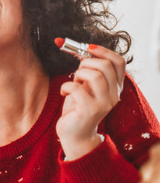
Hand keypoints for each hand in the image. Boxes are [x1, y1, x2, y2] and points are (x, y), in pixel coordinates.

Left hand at [57, 43, 124, 159]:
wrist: (75, 134)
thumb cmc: (78, 107)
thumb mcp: (86, 86)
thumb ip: (88, 71)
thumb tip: (80, 49)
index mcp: (116, 86)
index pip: (119, 62)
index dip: (103, 51)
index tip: (87, 48)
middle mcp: (114, 95)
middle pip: (105, 66)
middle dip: (86, 62)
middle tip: (76, 72)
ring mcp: (104, 103)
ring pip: (94, 75)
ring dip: (78, 74)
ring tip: (73, 83)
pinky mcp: (90, 110)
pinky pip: (77, 88)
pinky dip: (66, 86)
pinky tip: (63, 93)